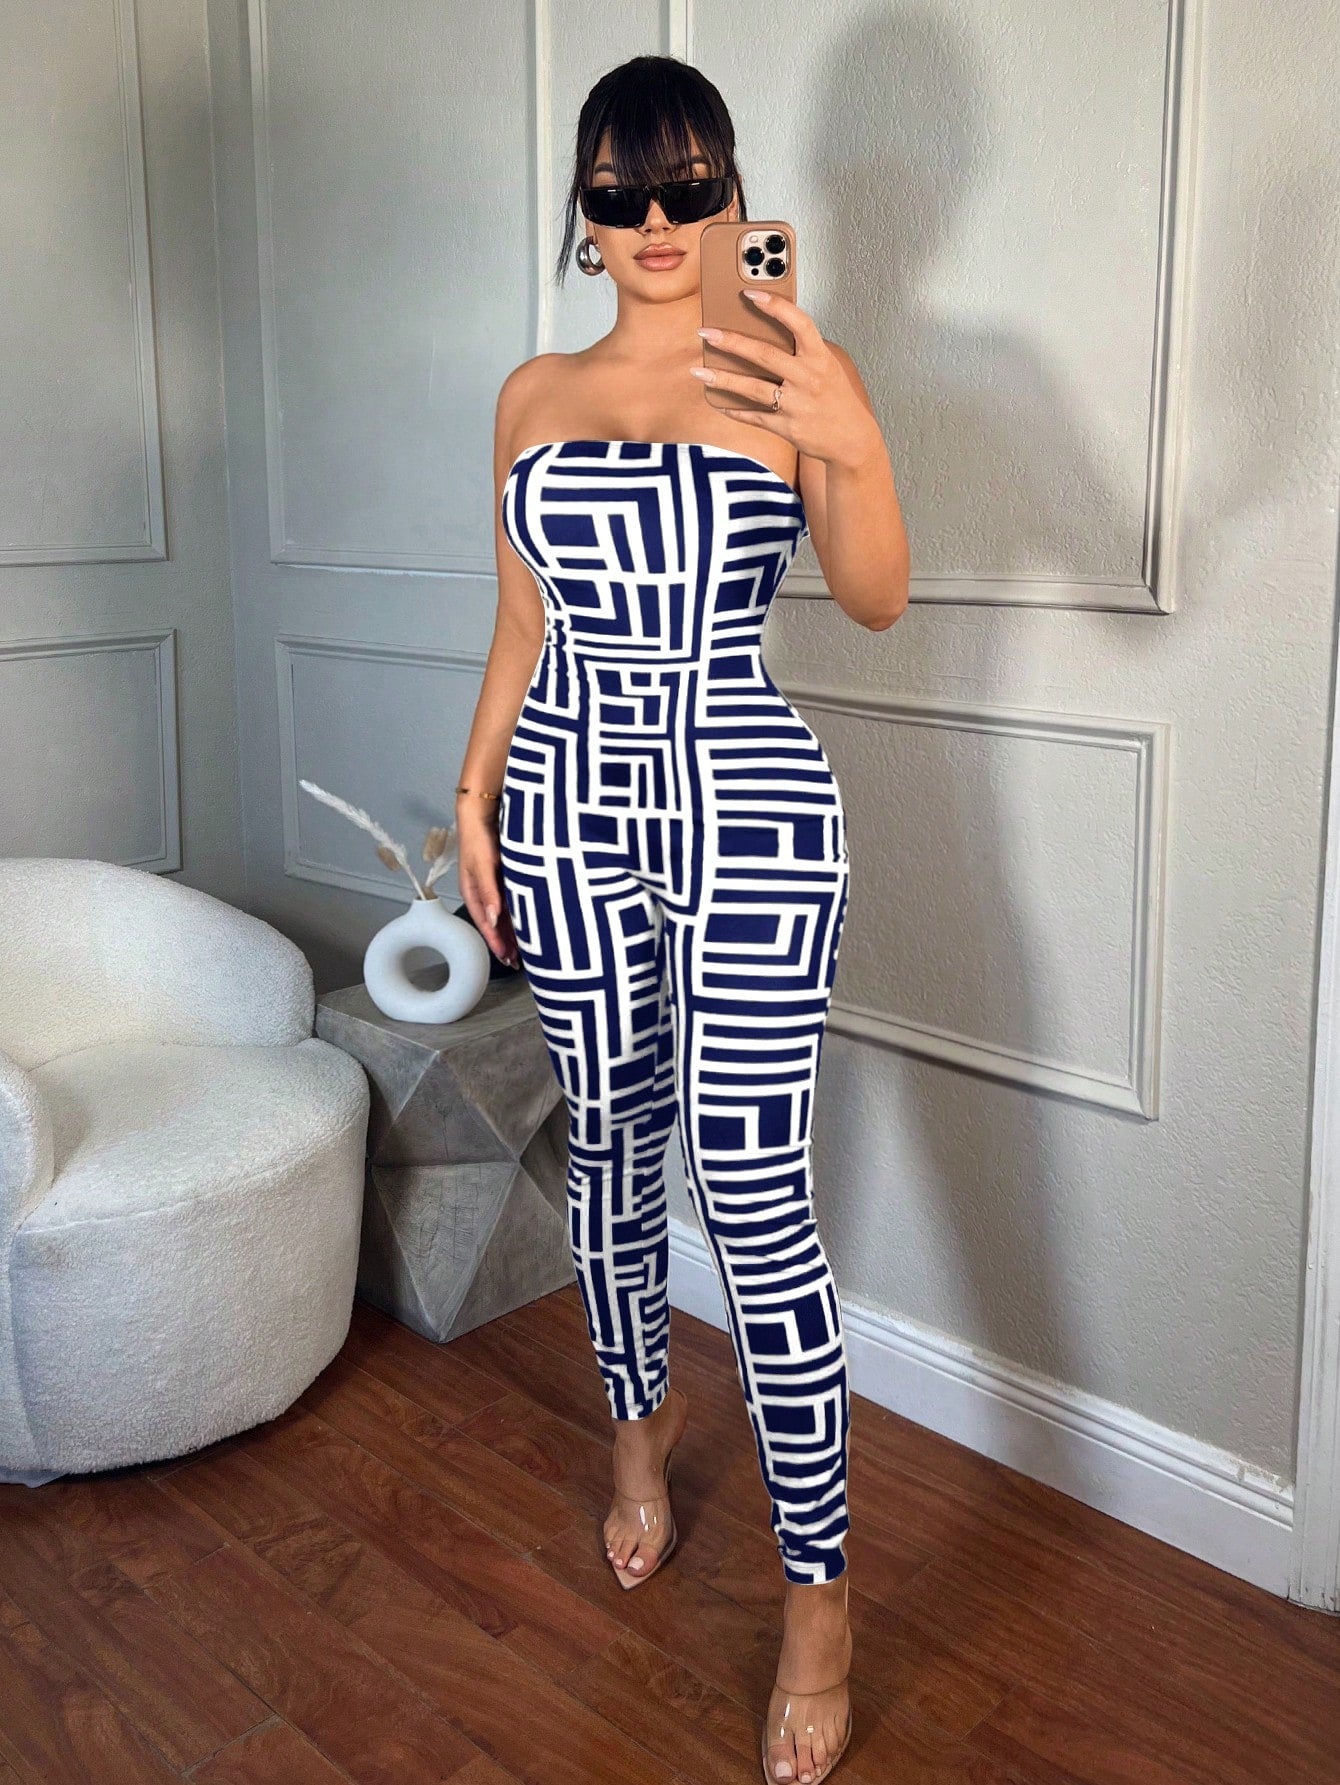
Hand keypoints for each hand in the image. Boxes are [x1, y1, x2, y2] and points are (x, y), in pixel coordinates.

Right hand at [457, 814, 519, 968]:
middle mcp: (484, 892)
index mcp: (473, 892)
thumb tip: (493, 920)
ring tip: (524, 950)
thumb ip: (489, 892)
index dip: (496, 943)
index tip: (507, 958)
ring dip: (512, 931)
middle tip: (518, 962)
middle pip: (495, 923)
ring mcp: (494, 884)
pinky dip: (519, 914)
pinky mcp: (505, 876)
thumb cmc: (478, 836)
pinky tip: (529, 921)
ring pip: (504, 914)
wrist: (484, 811)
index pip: (485, 924)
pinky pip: (512, 901)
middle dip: (505, 943)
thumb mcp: (482, 865)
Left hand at [692, 292, 878, 470]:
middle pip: (764, 355)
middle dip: (731, 342)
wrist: (851, 440)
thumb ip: (800, 352)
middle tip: (706, 333)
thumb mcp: (826, 367)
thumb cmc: (835, 398)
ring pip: (752, 388)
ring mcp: (796, 404)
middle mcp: (808, 378)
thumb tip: (760, 336)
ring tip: (698, 370)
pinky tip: (718, 401)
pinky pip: (754, 417)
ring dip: (722, 378)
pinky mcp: (787, 427)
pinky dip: (735, 410)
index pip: (798, 323)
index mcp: (820, 357)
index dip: (775, 306)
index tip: (749, 293)